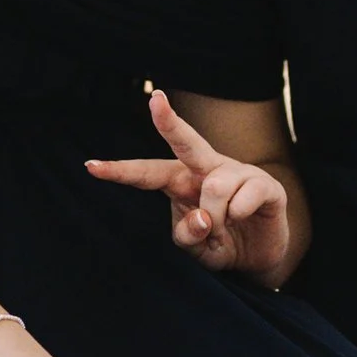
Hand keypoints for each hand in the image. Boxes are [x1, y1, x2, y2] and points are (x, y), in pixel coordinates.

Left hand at [85, 90, 289, 277]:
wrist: (260, 256)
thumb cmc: (220, 243)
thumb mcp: (197, 249)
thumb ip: (188, 235)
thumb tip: (202, 217)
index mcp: (181, 181)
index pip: (148, 174)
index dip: (120, 171)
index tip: (91, 166)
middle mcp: (207, 169)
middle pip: (186, 142)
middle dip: (169, 121)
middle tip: (155, 100)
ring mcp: (237, 172)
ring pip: (215, 186)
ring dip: (217, 219)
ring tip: (223, 231)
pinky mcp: (265, 184)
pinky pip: (245, 196)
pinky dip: (239, 216)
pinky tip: (244, 219)